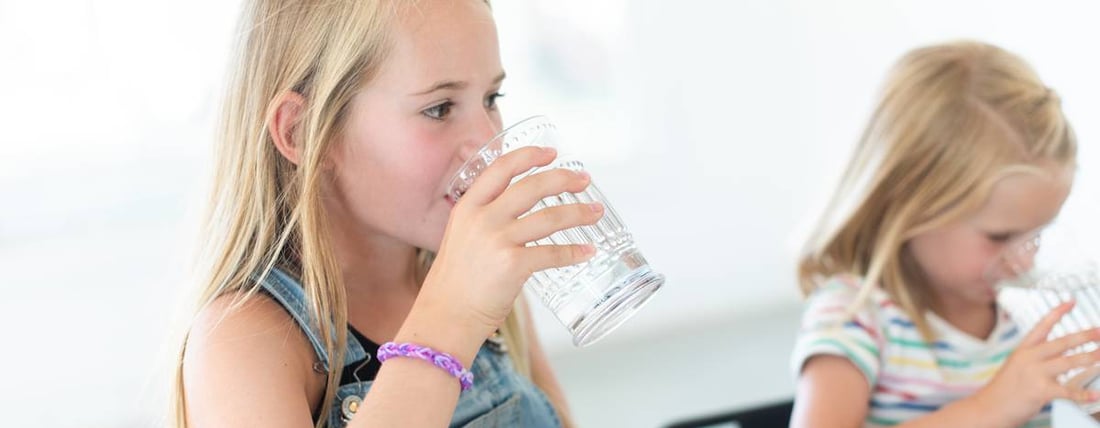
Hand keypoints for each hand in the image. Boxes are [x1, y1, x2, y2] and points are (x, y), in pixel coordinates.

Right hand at [410, 146, 602, 349]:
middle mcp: (482, 218)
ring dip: (579, 213)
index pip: (501, 168)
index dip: (529, 156)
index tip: (551, 153)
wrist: (445, 316)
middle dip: (564, 180)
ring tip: (596, 213)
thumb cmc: (456, 282)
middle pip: (532, 186)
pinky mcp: (513, 265)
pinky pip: (553, 253)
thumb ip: (485, 219)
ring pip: (550, 217)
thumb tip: (521, 210)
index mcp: (468, 207)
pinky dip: (575, 252)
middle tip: (584, 181)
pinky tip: (587, 251)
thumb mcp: (461, 237)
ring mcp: (498, 240)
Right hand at [972, 301, 1099, 425]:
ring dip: (1089, 358)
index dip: (1057, 313)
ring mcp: (1035, 374)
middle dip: (1084, 336)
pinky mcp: (1041, 391)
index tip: (1070, 303)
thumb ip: (1036, 361)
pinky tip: (1095, 394)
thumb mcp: (1015, 368)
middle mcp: (1029, 359)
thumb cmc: (1002, 392)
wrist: (988, 408)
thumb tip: (1059, 357)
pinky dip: (1084, 394)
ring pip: (1068, 362)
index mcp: (1022, 351)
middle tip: (1099, 332)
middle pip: (1061, 343)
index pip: (1041, 326)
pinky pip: (1068, 391)